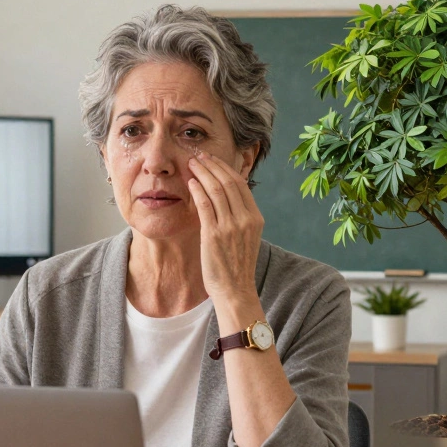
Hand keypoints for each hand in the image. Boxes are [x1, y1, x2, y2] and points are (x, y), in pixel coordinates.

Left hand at [186, 154, 263, 306]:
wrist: (235, 290)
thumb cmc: (237, 265)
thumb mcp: (247, 237)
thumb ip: (240, 217)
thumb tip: (226, 198)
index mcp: (256, 218)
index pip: (240, 185)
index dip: (225, 168)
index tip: (213, 160)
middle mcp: (246, 219)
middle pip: (228, 182)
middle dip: (212, 166)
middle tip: (199, 156)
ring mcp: (231, 226)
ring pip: (216, 190)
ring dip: (202, 173)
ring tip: (191, 164)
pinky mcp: (214, 235)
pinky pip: (205, 205)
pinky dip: (197, 190)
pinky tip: (190, 183)